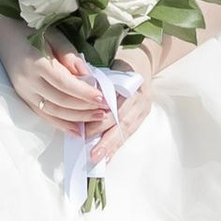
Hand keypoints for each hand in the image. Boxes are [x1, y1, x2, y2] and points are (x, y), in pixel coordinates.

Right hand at [0, 41, 111, 130]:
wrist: (1, 36)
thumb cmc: (30, 32)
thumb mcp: (52, 34)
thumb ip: (68, 53)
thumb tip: (86, 73)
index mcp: (36, 62)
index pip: (64, 83)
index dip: (84, 92)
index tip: (102, 98)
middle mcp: (28, 81)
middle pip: (60, 100)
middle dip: (84, 108)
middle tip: (105, 111)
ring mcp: (24, 92)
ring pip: (53, 112)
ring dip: (76, 119)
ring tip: (96, 119)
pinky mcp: (23, 98)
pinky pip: (43, 115)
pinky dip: (60, 124)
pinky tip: (76, 130)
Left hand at [84, 44, 157, 164]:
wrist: (143, 60)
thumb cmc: (121, 63)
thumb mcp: (110, 66)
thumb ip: (96, 81)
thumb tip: (76, 97)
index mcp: (131, 81)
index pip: (115, 103)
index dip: (100, 118)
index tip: (84, 129)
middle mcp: (140, 96)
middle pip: (122, 120)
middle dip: (106, 138)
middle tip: (92, 153)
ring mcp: (143, 107)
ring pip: (127, 130)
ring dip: (112, 146)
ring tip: (99, 160)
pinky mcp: (143, 116)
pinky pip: (130, 133)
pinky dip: (117, 146)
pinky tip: (108, 159)